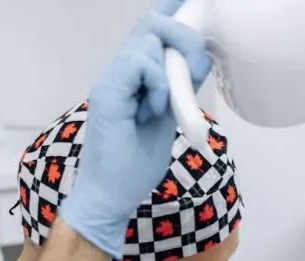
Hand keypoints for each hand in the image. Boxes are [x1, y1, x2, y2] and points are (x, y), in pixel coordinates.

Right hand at [58, 0, 212, 257]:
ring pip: (148, 39)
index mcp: (133, 75)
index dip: (172, 10)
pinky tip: (153, 108)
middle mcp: (120, 70)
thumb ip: (177, 89)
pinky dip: (157, 82)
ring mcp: (112, 79)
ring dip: (171, 68)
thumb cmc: (133, 164)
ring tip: (167, 104)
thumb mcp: (167, 118)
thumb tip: (196, 64)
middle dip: (183, 36)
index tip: (191, 2)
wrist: (109, 196)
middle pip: (152, 23)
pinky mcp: (108, 92)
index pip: (153, 28)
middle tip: (194, 69)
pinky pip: (140, 62)